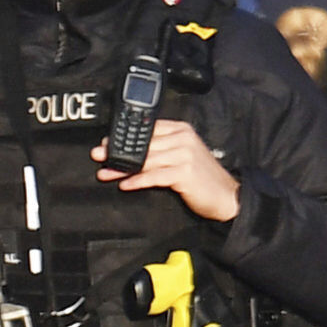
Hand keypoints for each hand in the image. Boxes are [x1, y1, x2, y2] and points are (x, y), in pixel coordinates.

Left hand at [96, 120, 240, 220]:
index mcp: (181, 130)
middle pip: (143, 145)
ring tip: (105, 172)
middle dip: (118, 152)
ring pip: (146, 160)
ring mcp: (184, 155)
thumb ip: (163, 149)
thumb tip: (133, 152)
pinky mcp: (184, 172)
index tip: (106, 143)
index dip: (125, 136)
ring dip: (122, 168)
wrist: (227, 196)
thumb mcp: (183, 156)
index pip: (148, 129)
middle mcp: (183, 139)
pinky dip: (137, 180)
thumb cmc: (202, 178)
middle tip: (99, 156)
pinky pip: (154, 176)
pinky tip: (125, 184)